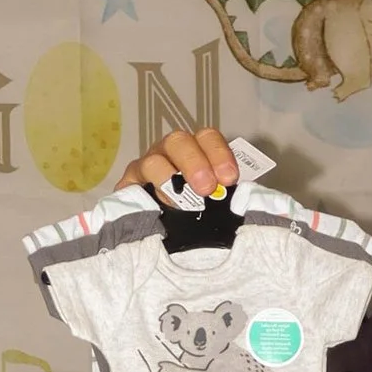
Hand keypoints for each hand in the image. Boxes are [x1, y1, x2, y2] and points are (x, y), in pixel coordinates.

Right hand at [117, 122, 236, 203]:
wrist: (162, 233)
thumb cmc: (197, 212)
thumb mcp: (216, 201)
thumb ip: (227, 196)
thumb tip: (245, 200)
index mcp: (196, 151)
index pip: (207, 138)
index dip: (219, 154)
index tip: (229, 178)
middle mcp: (169, 153)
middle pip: (178, 141)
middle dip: (194, 162)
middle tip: (206, 188)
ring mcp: (145, 168)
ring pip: (152, 162)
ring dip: (167, 179)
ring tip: (179, 203)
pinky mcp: (126, 188)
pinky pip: (127, 187)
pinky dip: (138, 196)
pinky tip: (150, 209)